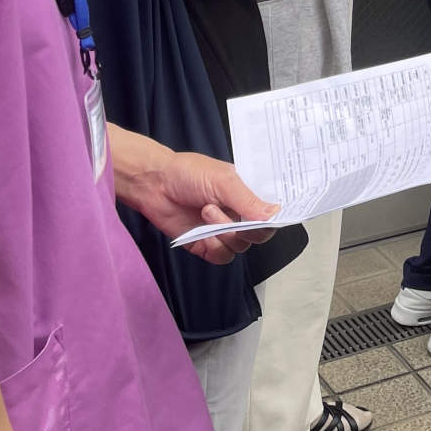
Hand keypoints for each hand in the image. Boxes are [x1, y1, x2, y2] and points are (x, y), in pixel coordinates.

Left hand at [114, 147, 278, 264]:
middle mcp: (239, 214)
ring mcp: (223, 231)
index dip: (276, 218)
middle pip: (261, 234)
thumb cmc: (187, 173)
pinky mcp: (206, 245)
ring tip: (207, 212)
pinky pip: (222, 256)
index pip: (273, 212)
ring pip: (241, 246)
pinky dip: (215, 247)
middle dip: (248, 229)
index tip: (271, 219)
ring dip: (225, 233)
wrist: (154, 184)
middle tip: (233, 217)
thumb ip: (248, 200)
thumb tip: (273, 214)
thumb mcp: (223, 180)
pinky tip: (203, 233)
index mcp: (249, 195)